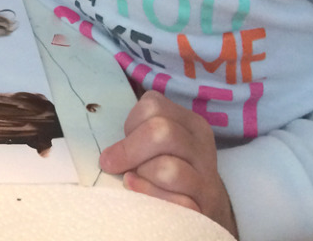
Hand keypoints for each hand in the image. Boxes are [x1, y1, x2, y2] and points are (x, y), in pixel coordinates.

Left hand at [99, 90, 237, 236]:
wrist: (205, 205)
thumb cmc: (168, 166)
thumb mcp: (157, 143)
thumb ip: (137, 136)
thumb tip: (106, 154)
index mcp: (188, 122)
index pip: (152, 106)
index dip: (131, 124)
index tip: (128, 140)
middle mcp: (200, 145)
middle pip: (161, 131)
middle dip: (129, 150)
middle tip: (112, 164)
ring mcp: (206, 177)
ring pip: (168, 169)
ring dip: (143, 176)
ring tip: (134, 181)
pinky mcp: (204, 207)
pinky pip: (177, 203)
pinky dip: (153, 199)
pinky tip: (145, 202)